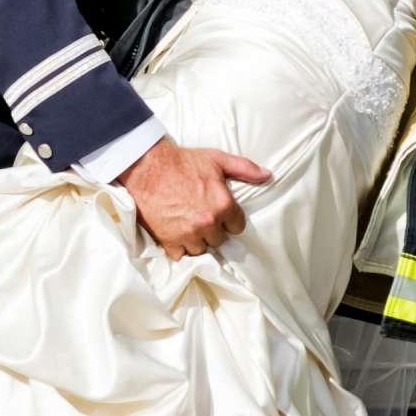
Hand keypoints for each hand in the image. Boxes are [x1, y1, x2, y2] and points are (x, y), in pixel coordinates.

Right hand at [118, 136, 271, 258]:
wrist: (147, 167)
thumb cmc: (183, 161)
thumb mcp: (217, 159)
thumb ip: (245, 168)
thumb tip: (268, 176)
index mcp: (223, 205)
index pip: (237, 226)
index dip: (229, 220)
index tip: (220, 214)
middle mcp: (208, 223)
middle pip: (219, 240)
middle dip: (213, 230)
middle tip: (201, 217)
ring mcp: (188, 234)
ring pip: (201, 249)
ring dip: (197, 241)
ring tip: (189, 226)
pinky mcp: (169, 241)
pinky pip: (180, 255)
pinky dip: (179, 248)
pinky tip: (176, 234)